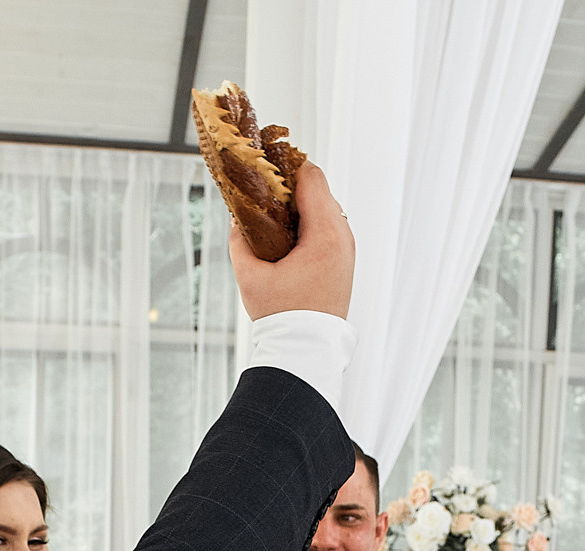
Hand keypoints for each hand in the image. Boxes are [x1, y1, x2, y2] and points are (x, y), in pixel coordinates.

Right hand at [230, 163, 354, 320]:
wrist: (308, 350)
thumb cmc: (283, 317)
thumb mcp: (250, 276)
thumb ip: (239, 240)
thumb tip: (237, 218)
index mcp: (325, 235)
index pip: (311, 177)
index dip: (285, 165)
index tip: (263, 166)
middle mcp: (343, 237)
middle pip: (318, 189)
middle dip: (289, 186)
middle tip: (261, 191)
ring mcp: (347, 249)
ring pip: (324, 207)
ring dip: (299, 206)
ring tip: (271, 214)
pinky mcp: (344, 260)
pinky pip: (328, 226)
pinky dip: (309, 223)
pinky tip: (286, 234)